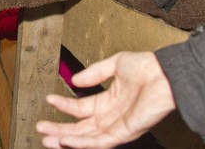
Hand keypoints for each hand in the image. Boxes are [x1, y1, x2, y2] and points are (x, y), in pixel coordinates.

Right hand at [36, 52, 174, 148]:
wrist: (164, 74)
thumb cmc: (147, 67)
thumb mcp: (115, 64)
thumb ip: (94, 73)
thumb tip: (75, 81)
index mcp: (108, 101)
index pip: (81, 109)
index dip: (63, 106)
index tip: (48, 99)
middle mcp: (111, 116)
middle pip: (79, 128)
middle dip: (59, 129)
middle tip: (40, 129)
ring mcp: (117, 126)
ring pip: (86, 138)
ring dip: (64, 139)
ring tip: (46, 139)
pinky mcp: (124, 133)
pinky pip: (99, 142)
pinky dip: (82, 143)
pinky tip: (66, 140)